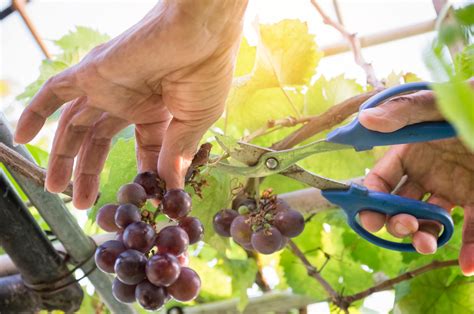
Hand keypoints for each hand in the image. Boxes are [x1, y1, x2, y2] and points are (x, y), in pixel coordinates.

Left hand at [14, 0, 247, 208]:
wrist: (199, 35)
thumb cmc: (206, 73)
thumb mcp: (195, 122)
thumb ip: (177, 152)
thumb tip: (171, 187)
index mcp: (156, 111)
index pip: (141, 147)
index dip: (139, 173)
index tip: (138, 198)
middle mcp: (128, 101)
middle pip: (98, 141)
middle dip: (89, 172)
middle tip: (82, 203)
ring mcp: (107, 88)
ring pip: (75, 125)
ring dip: (63, 157)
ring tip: (55, 188)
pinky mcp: (90, 74)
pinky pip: (53, 94)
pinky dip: (36, 113)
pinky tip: (23, 139)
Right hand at [358, 90, 473, 275]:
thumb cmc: (471, 103)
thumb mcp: (439, 104)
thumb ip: (405, 110)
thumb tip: (365, 119)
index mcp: (411, 150)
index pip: (381, 180)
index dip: (370, 199)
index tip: (368, 218)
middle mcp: (429, 173)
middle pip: (402, 205)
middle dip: (396, 222)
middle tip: (405, 226)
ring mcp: (455, 187)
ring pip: (432, 220)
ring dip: (425, 237)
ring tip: (427, 245)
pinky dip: (471, 248)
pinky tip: (467, 264)